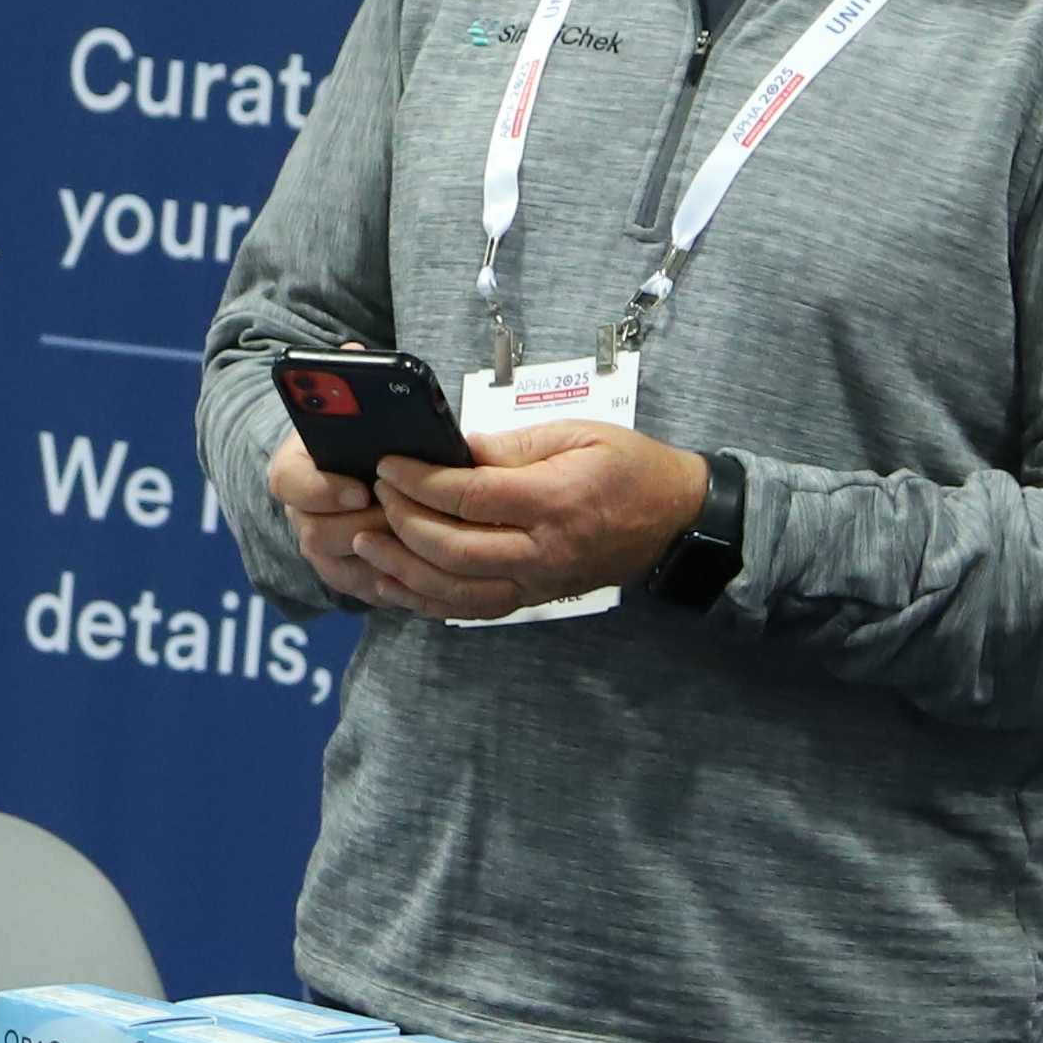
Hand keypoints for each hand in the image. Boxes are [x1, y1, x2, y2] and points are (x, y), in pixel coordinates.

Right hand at [267, 432, 404, 608]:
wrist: (374, 464)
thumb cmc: (375, 439)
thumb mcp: (367, 420)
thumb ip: (372, 424)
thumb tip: (401, 425)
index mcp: (295, 467)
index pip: (288, 482)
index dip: (323, 492)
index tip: (361, 492)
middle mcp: (299, 512)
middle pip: (315, 533)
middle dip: (365, 526)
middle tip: (402, 516)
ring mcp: (318, 548)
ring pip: (340, 566)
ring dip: (382, 554)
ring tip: (418, 537)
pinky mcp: (344, 575)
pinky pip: (362, 588)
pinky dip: (392, 580)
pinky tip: (420, 564)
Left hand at [366, 419, 706, 623]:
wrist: (675, 520)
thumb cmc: (630, 468)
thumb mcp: (576, 433)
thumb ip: (511, 445)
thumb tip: (453, 450)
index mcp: (554, 501)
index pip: (469, 497)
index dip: (420, 482)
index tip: (389, 464)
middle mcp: (542, 551)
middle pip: (452, 548)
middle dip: (403, 521)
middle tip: (376, 493)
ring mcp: (537, 582)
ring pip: (454, 589)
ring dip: (403, 569)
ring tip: (367, 543)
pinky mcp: (532, 598)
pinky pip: (471, 609)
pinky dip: (428, 601)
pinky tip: (396, 584)